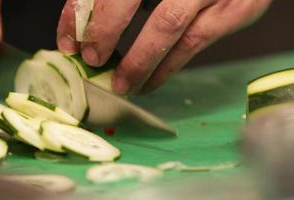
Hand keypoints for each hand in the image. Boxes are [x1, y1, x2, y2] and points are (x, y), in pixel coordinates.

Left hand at [57, 0, 271, 93]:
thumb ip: (121, 0)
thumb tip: (86, 24)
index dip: (81, 12)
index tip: (67, 40)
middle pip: (135, 0)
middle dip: (107, 31)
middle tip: (92, 59)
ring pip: (167, 27)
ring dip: (138, 61)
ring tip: (120, 84)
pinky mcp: (237, 10)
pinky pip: (194, 43)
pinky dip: (167, 69)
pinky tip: (148, 83)